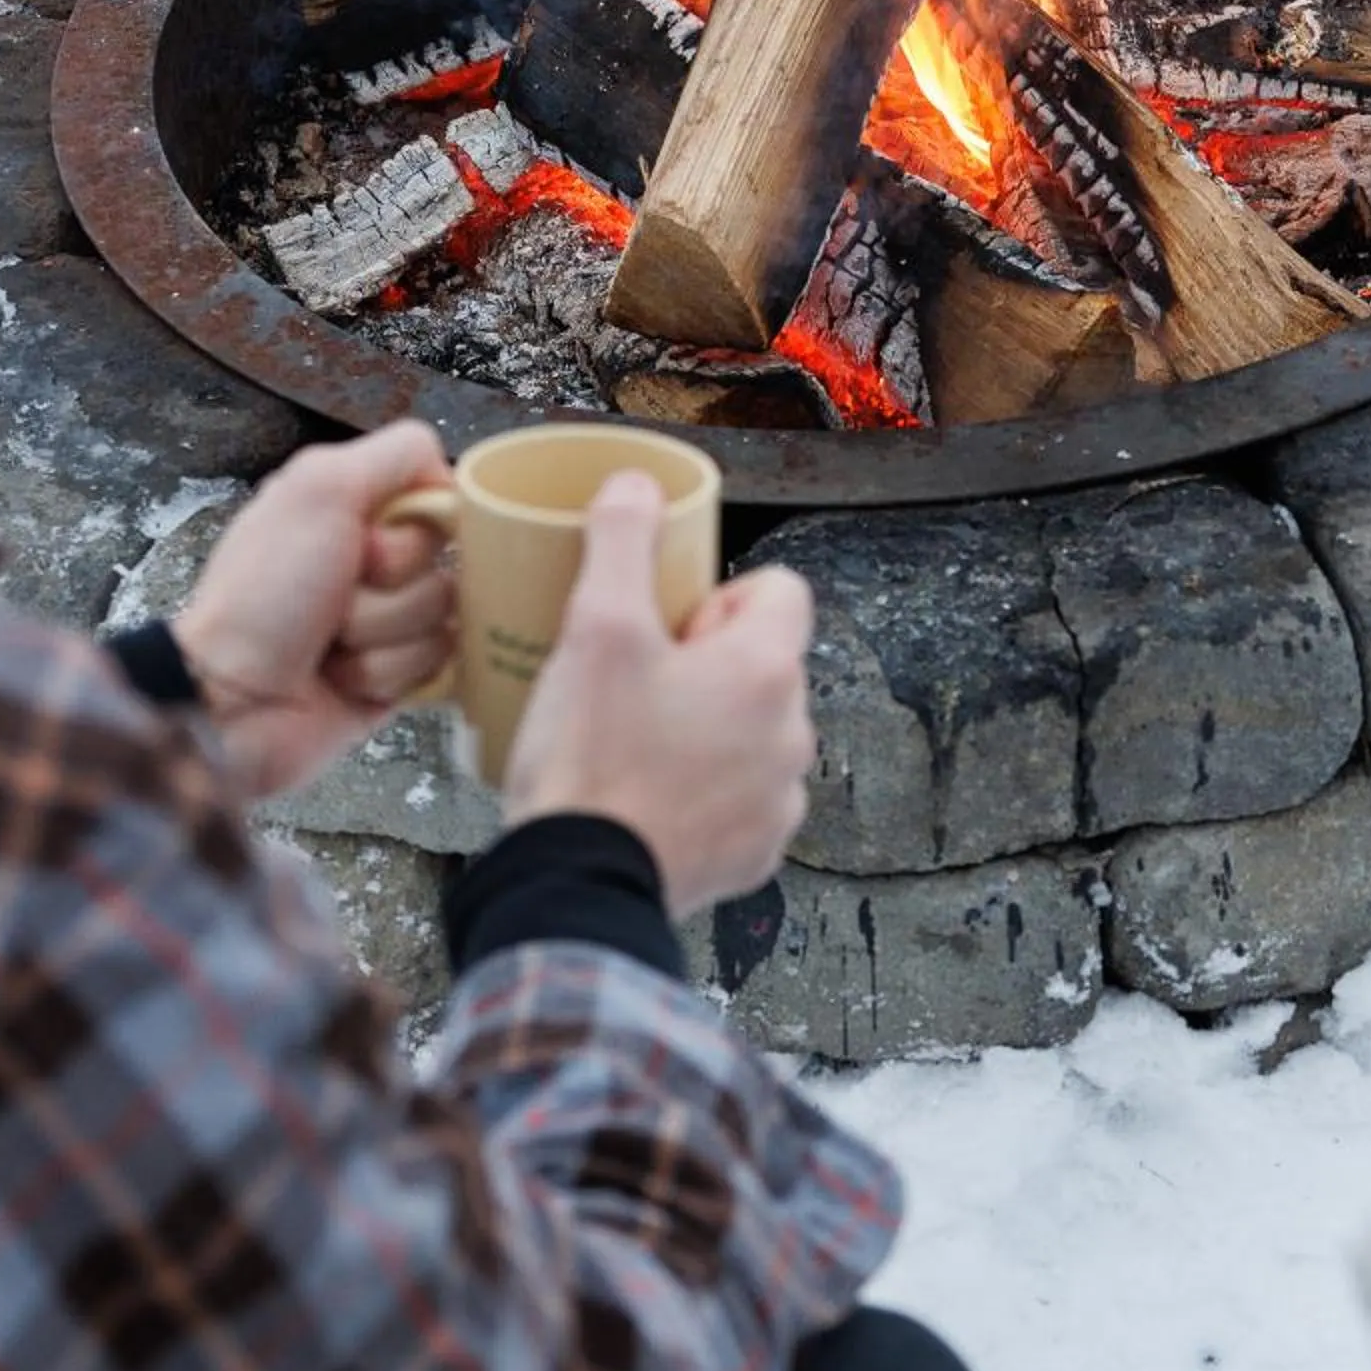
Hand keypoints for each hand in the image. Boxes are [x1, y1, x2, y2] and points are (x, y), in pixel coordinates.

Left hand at [171, 422, 458, 799]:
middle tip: (337, 599)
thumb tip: (452, 479)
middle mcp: (374, 557)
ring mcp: (391, 618)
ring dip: (383, 633)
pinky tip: (342, 679)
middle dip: (393, 584)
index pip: (438, 492)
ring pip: (444, 614)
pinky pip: (438, 663)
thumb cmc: (264, 594)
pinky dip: (385, 671)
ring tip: (330, 644)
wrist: (232, 701)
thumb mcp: (318, 490)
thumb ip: (397, 455)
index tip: (368, 542)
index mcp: (353, 506)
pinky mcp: (400, 673)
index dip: (417, 521)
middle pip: (445, 556)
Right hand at [500, 474, 814, 916]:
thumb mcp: (595, 628)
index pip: (780, 592)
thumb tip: (637, 485)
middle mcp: (792, 734)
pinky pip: (739, 800)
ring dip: (706, 731)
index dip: (720, 597)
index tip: (669, 626)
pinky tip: (645, 798)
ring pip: (750, 734)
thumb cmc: (591, 760)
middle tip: (634, 686)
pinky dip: (702, 794)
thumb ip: (621, 541)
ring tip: (633, 745)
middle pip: (761, 666)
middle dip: (706, 667)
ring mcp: (778, 800)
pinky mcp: (755, 853)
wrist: (578, 886)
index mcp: (768, 670)